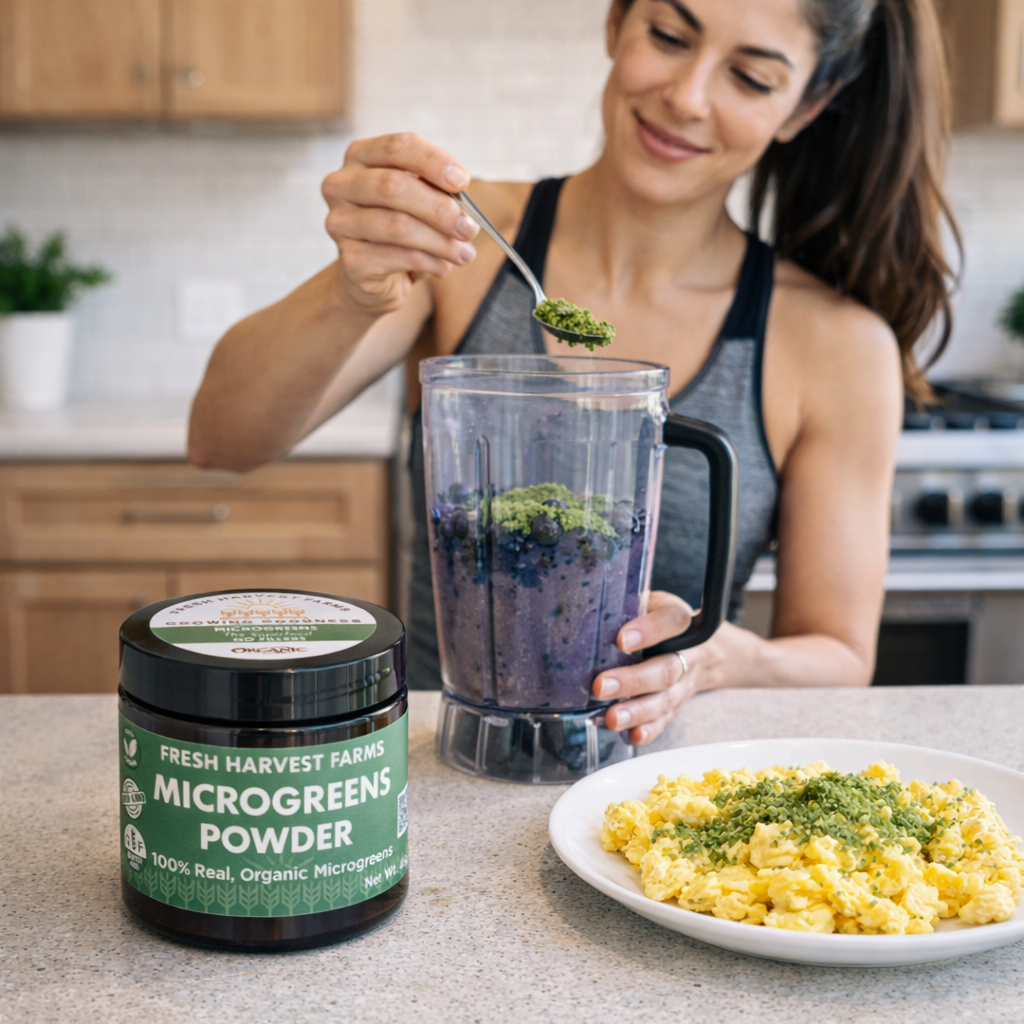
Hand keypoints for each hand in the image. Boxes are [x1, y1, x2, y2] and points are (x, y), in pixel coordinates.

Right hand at [321, 133, 480, 313]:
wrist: (372, 277)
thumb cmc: (400, 231)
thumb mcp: (419, 202)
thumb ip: (437, 194)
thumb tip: (463, 209)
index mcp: (360, 157)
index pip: (397, 147)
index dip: (433, 162)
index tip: (462, 181)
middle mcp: (341, 185)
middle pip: (394, 186)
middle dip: (439, 208)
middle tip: (469, 228)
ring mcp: (340, 223)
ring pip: (397, 226)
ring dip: (440, 242)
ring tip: (465, 254)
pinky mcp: (350, 260)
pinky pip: (398, 258)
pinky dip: (430, 263)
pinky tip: (442, 268)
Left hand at [593, 592, 718, 746]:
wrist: (703, 648)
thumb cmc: (659, 620)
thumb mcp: (649, 602)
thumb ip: (625, 606)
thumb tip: (580, 612)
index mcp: (678, 620)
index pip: (671, 622)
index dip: (649, 631)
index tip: (621, 639)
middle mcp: (686, 654)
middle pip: (665, 670)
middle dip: (633, 681)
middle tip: (601, 686)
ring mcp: (683, 684)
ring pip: (664, 700)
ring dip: (637, 712)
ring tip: (612, 718)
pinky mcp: (676, 706)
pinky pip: (665, 721)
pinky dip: (648, 730)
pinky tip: (630, 735)